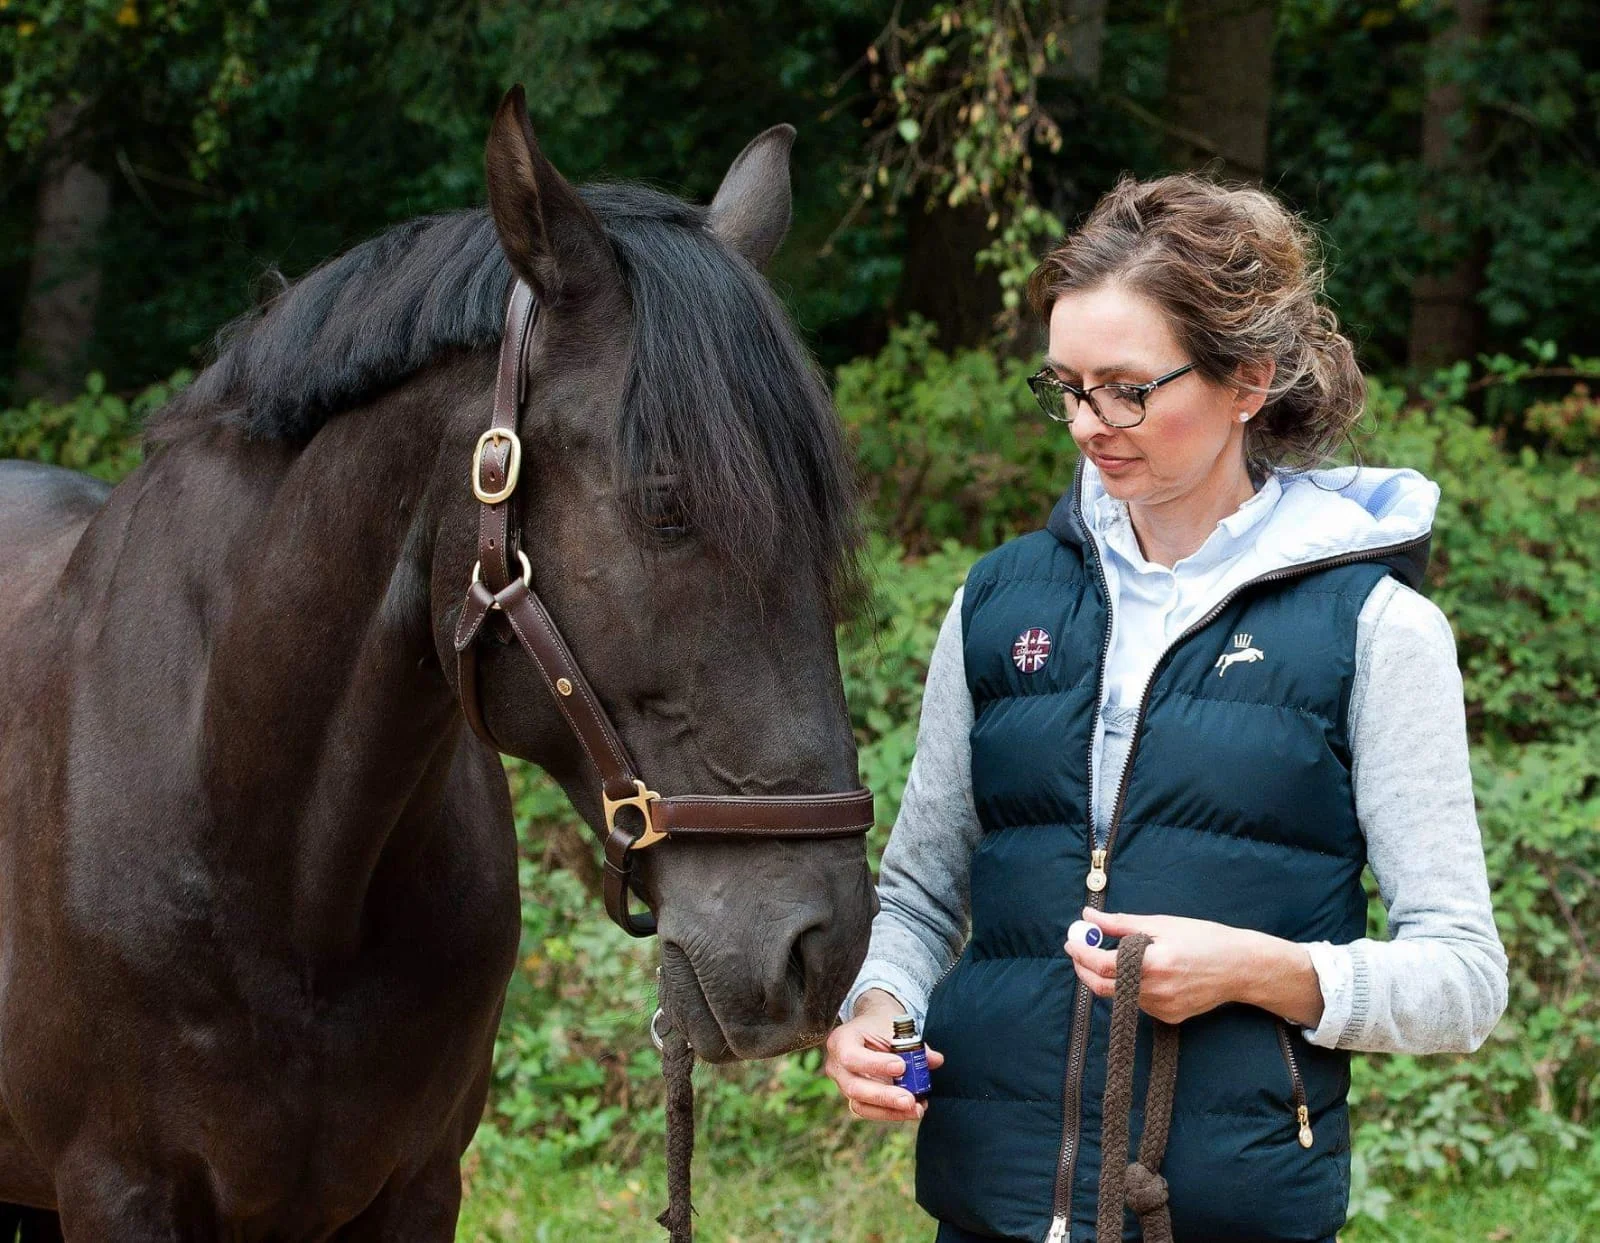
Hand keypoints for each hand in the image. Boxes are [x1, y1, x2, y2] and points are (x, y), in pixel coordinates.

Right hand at [824, 988, 944, 1122]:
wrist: (871, 1028)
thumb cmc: (881, 1025)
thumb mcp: (894, 1027)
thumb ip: (913, 1044)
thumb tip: (935, 1060)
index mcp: (841, 1041)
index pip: (851, 1057)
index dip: (875, 1065)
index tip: (901, 1066)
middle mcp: (836, 1066)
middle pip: (854, 1087)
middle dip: (884, 1096)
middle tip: (910, 1100)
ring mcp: (843, 1085)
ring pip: (861, 1105)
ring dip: (891, 1110)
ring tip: (917, 1109)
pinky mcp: (856, 1098)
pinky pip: (871, 1111)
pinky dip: (893, 1113)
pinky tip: (914, 1109)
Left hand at [1063, 907, 1303, 1025]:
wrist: (1240, 968)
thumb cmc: (1204, 939)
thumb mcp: (1162, 924)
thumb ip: (1120, 924)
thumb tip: (1088, 916)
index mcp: (1153, 963)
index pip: (1102, 965)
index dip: (1081, 953)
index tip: (1071, 941)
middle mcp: (1157, 991)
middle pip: (1103, 988)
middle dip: (1084, 970)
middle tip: (1079, 952)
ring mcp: (1163, 1008)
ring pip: (1121, 996)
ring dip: (1111, 978)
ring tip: (1120, 956)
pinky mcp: (1170, 1018)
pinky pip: (1139, 1003)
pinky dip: (1133, 987)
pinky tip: (1149, 973)